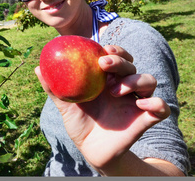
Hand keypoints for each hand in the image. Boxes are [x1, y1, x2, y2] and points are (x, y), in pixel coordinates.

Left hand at [35, 45, 170, 173]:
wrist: (91, 149)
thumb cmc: (79, 122)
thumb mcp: (64, 105)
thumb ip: (53, 87)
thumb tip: (38, 67)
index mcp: (106, 79)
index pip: (116, 56)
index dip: (113, 50)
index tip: (101, 49)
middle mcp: (123, 86)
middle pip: (131, 65)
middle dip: (121, 60)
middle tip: (104, 64)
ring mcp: (135, 101)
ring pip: (149, 80)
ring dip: (134, 80)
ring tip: (115, 90)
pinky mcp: (145, 118)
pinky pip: (161, 107)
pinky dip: (156, 102)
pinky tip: (140, 103)